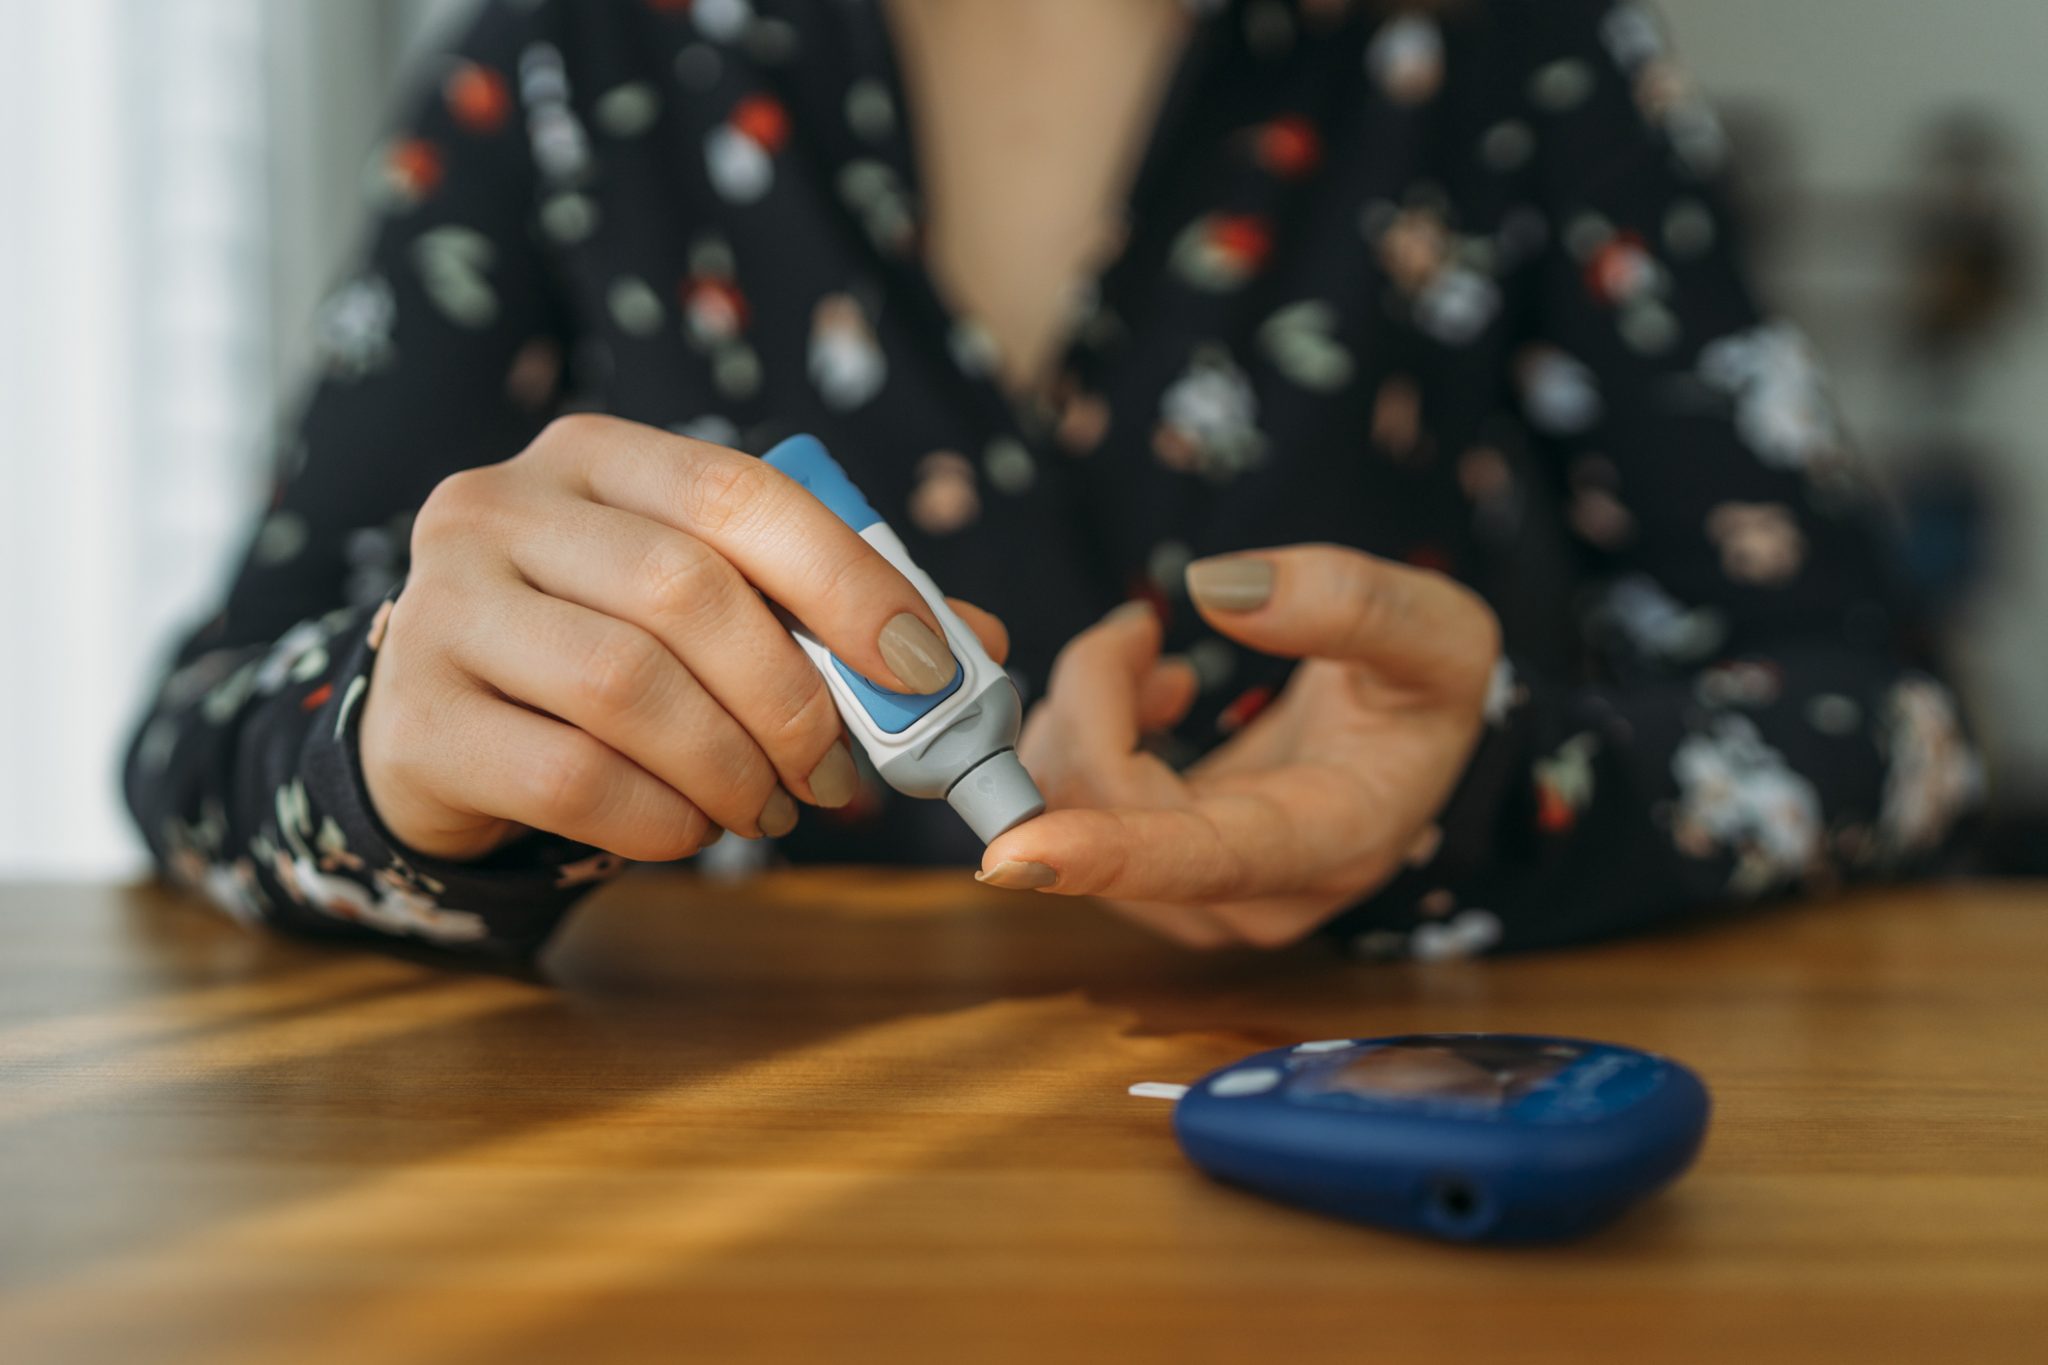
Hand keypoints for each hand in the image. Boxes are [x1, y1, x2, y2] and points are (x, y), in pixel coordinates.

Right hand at [361, 415, 1006, 861]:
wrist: (442, 732)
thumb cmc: (603, 656)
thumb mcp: (708, 610)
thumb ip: (827, 613)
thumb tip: (976, 645)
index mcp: (592, 457)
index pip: (739, 492)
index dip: (846, 579)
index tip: (922, 667)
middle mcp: (499, 508)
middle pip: (685, 592)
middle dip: (793, 700)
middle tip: (837, 774)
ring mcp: (439, 609)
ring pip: (626, 688)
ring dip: (731, 769)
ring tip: (768, 811)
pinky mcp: (416, 719)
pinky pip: (571, 777)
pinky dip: (661, 819)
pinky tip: (690, 830)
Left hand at [978, 545, 1498, 948]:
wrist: (1414, 735)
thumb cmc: (1430, 688)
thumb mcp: (1439, 630)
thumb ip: (1350, 602)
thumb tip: (1216, 589)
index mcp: (1330, 842)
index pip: (1204, 862)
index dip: (1106, 855)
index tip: (1012, 853)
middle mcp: (1254, 893)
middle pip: (1109, 812)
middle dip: (1090, 699)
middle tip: (1138, 629)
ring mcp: (1197, 894)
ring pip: (1071, 810)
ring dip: (1082, 710)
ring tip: (1146, 652)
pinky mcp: (1157, 872)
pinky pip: (1072, 808)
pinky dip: (1083, 730)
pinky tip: (1144, 693)